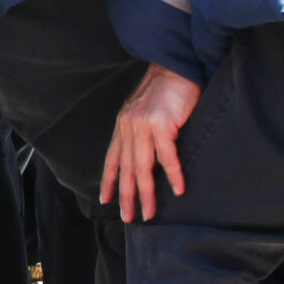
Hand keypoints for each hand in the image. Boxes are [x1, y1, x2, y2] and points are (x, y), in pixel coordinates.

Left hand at [101, 63, 199, 223]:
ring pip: (143, 167)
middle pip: (126, 169)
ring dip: (146, 194)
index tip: (105, 200)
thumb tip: (146, 154)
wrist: (176, 65)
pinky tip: (178, 190)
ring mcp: (144, 126)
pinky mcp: (163, 125)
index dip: (108, 180)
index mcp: (123, 125)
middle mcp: (129, 127)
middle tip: (128, 218)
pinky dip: (173, 174)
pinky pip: (168, 156)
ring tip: (148, 213)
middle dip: (126, 196)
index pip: (112, 158)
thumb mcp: (144, 111)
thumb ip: (141, 131)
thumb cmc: (165, 89)